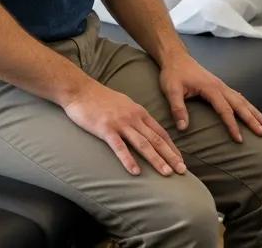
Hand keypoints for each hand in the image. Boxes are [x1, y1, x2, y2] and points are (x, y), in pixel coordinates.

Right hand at [63, 81, 185, 176]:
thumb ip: (134, 114)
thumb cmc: (98, 96)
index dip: (172, 147)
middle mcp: (132, 117)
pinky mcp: (105, 128)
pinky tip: (136, 172)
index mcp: (137, 111)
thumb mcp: (123, 102)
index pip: (160, 131)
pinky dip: (128, 159)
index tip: (181, 160)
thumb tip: (145, 127)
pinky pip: (119, 146)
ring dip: (156, 159)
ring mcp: (119, 123)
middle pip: (155, 139)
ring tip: (167, 173)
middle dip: (171, 156)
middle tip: (183, 171)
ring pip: (142, 144)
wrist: (78, 89)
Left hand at [159, 53, 261, 142]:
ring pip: (242, 99)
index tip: (240, 140)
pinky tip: (252, 111)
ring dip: (255, 112)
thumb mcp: (170, 89)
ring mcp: (221, 85)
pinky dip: (247, 105)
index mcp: (210, 88)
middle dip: (252, 119)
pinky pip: (237, 96)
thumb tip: (183, 128)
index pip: (224, 109)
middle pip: (240, 104)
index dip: (232, 125)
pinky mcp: (219, 85)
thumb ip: (177, 108)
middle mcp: (220, 86)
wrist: (174, 56)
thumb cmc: (173, 73)